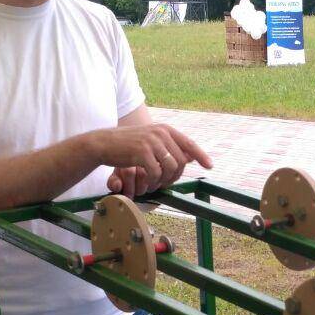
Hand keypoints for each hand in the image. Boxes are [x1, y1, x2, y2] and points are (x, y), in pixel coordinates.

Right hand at [87, 123, 211, 193]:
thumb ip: (169, 146)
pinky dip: (153, 182)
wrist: (104, 143)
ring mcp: (151, 142)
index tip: (210, 166)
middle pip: (181, 161)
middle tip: (165, 184)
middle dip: (175, 176)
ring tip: (155, 184)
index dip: (201, 155)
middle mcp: (160, 133)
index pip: (189, 143)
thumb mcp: (151, 141)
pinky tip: (147, 184)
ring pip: (170, 168)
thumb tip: (190, 157)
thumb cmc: (127, 145)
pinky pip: (156, 173)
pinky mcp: (141, 152)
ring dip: (164, 181)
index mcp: (165, 129)